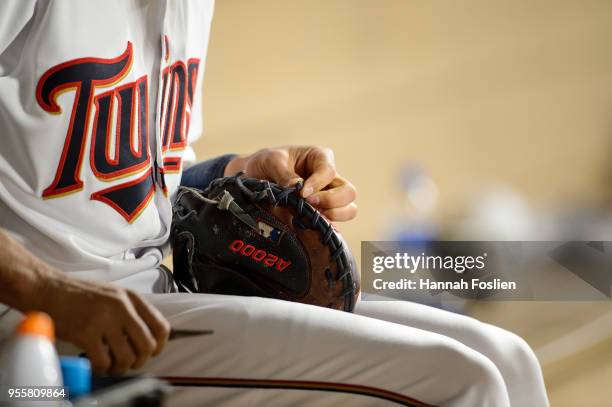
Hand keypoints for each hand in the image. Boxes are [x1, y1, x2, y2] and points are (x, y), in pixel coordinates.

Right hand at [37, 274, 169, 373]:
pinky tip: (96, 362)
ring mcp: (104, 319)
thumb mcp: (113, 294)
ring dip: (120, 367)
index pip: (161, 326)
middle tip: (129, 362)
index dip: (159, 345)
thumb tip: (147, 336)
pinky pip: (103, 361)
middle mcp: (121, 307)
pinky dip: (101, 368)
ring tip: (111, 364)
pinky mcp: (85, 332)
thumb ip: (131, 311)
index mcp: (131, 297)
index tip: (151, 352)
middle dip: (140, 360)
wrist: (48, 288)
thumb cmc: (78, 294)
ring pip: (127, 357)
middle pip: (147, 345)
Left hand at [224, 146, 356, 220]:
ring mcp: (328, 198)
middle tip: (308, 204)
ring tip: (310, 216)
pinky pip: (334, 225)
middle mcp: (329, 179)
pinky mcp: (321, 215)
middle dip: (331, 201)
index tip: (301, 193)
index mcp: (320, 159)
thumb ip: (284, 174)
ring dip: (333, 215)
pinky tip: (308, 226)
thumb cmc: (266, 163)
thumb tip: (298, 189)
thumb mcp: (271, 161)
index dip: (318, 184)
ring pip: (349, 210)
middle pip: (348, 193)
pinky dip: (324, 228)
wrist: (254, 178)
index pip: (329, 172)